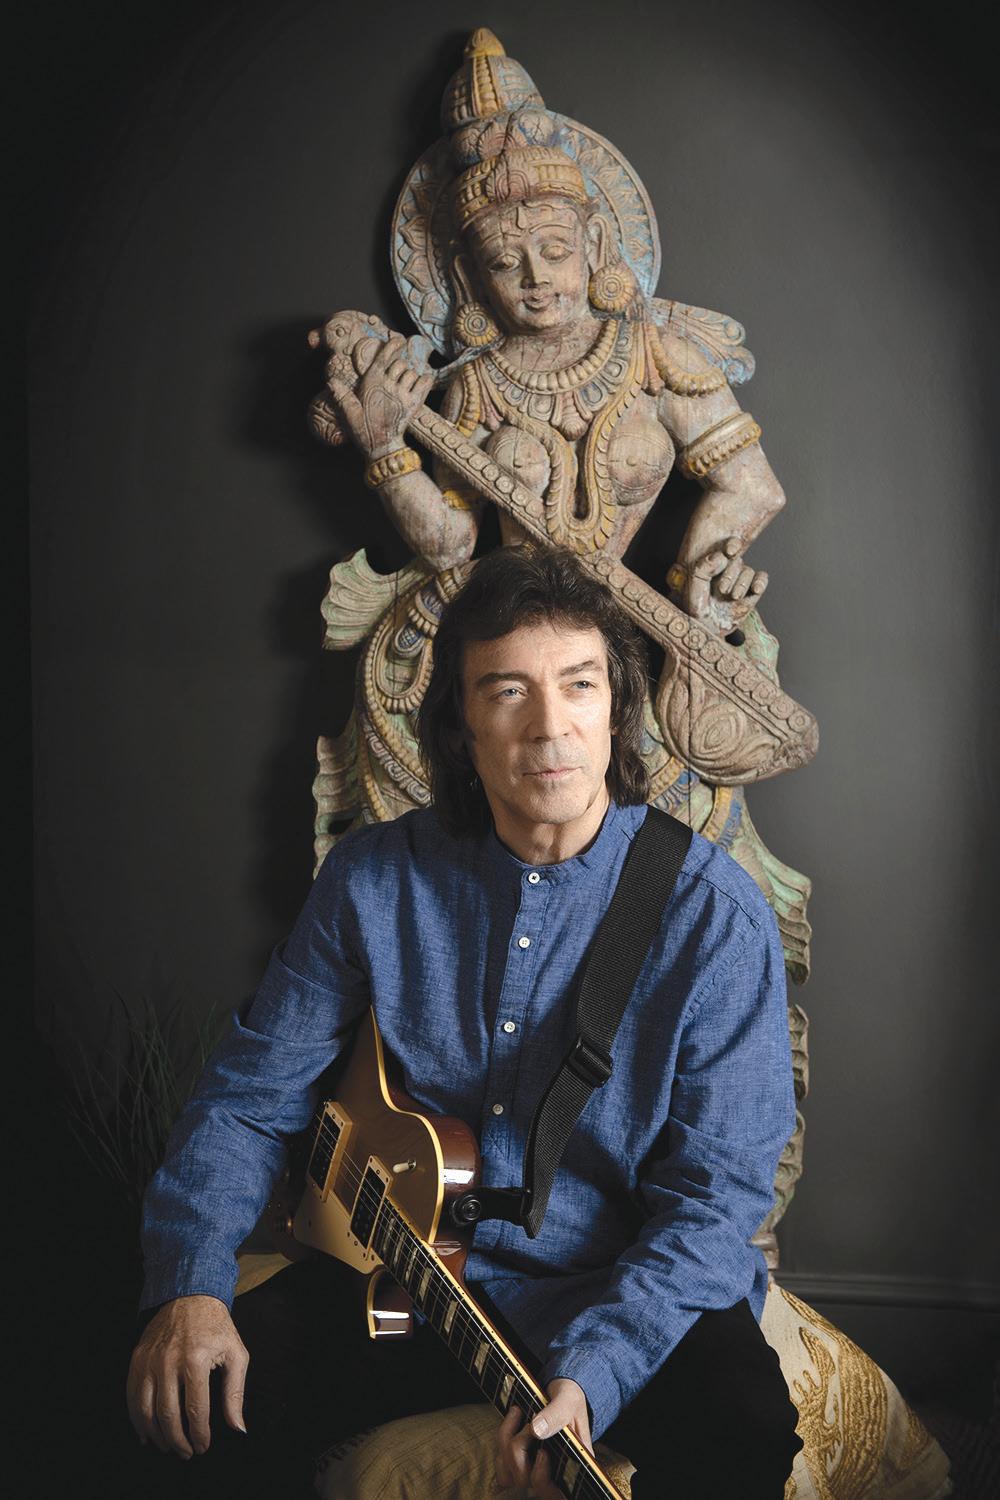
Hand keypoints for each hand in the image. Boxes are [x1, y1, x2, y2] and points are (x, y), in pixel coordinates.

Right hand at [126, 1295, 248, 1458]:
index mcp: (196, 1358)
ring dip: (156, 1435)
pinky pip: (132, 1396)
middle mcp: (169, 1360)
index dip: (199, 1434)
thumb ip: (235, 1394)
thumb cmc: (217, 1327)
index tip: (203, 1447)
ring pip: (146, 1410)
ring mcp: (149, 1359)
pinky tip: (146, 1433)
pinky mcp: (137, 1358)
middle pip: (168, 1414)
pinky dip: (137, 1420)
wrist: (191, 1295)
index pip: (196, 1409)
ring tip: (169, 1446)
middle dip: (177, 1441)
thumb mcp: (236, 1354)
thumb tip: (238, 1428)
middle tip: (187, 1453)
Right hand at [326, 332, 433, 460]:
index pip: (384, 355)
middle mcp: (387, 384)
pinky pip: (425, 381)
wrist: (382, 447)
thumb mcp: (349, 413)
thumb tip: (331, 380)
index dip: (393, 345)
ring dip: (410, 376)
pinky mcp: (415, 402)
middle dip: (399, 366)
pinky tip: (419, 385)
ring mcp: (402, 393)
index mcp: (371, 382)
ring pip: (412, 372)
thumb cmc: (365, 429)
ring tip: (404, 387)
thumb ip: (342, 395)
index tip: (398, 340)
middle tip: (396, 377)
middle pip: (400, 363)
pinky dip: (425, 380)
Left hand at [494, 1378, 592, 1497]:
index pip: (555, 1492)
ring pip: (510, 1474)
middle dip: (520, 1449)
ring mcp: (533, 1472)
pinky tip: (512, 1421)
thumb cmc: (569, 1399)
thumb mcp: (569, 1400)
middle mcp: (553, 1476)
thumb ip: (555, 1415)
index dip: (542, 1477)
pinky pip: (502, 1465)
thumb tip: (536, 1430)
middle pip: (527, 1483)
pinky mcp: (518, 1464)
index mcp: (573, 1467)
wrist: (560, 1394)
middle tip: (530, 1421)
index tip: (543, 1452)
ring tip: (517, 1412)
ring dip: (507, 1442)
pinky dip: (502, 1442)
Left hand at [681, 536, 767, 630]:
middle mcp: (726, 570)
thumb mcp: (693, 588)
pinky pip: (761, 579)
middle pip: (737, 561)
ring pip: (748, 571)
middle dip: (731, 574)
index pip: (723, 548)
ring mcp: (739, 580)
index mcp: (711, 564)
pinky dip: (760, 582)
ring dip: (742, 583)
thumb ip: (703, 569)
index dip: (730, 546)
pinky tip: (755, 589)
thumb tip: (721, 556)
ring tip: (734, 597)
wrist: (707, 630)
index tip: (730, 551)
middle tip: (722, 590)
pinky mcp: (751, 592)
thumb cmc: (695, 609)